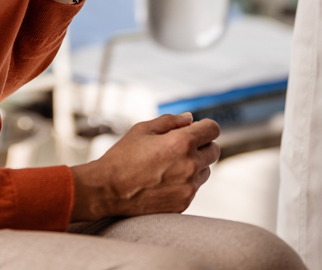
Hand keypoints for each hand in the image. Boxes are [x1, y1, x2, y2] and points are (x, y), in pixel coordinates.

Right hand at [71, 113, 221, 218]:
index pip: (212, 130)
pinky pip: (193, 188)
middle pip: (214, 151)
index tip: (196, 129)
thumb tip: (190, 118)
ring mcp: (188, 187)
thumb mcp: (142, 130)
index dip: (205, 127)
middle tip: (181, 147)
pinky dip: (184, 183)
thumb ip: (170, 121)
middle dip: (202, 145)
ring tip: (169, 165)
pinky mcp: (183, 203)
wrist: (108, 190)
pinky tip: (164, 181)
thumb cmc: (122, 157)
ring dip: (195, 165)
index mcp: (182, 143)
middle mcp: (190, 165)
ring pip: (205, 171)